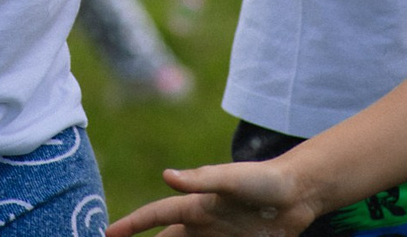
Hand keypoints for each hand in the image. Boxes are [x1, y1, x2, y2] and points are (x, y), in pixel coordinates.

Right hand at [108, 159, 315, 236]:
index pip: (156, 215)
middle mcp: (205, 221)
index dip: (131, 224)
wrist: (300, 192)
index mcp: (197, 205)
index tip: (107, 233)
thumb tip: (166, 176)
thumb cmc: (264, 180)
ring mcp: (222, 236)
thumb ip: (201, 179)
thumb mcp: (231, 179)